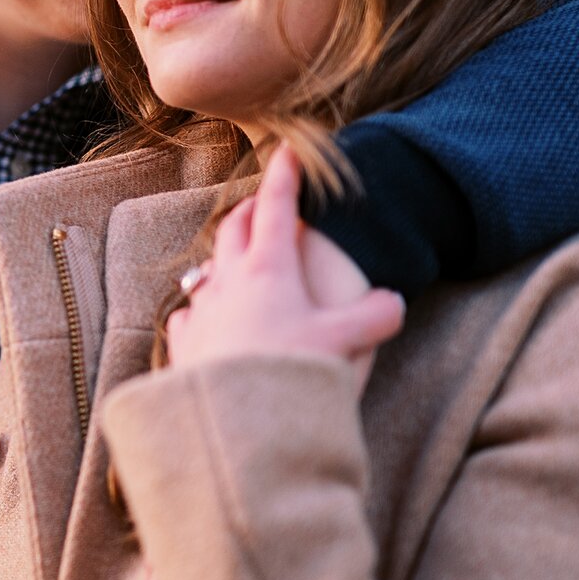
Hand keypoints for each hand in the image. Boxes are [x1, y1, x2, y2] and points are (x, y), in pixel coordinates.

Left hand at [167, 147, 405, 385]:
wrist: (234, 428)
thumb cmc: (287, 376)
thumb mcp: (342, 346)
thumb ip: (372, 318)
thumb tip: (395, 302)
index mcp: (267, 270)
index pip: (277, 209)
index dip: (284, 178)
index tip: (287, 151)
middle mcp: (228, 282)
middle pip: (236, 229)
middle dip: (251, 209)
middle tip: (262, 200)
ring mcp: (201, 311)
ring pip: (209, 268)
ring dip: (224, 256)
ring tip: (236, 256)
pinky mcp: (184, 343)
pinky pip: (189, 312)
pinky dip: (201, 305)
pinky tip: (204, 314)